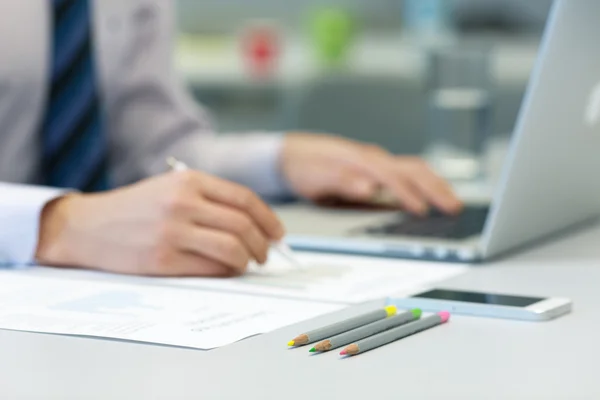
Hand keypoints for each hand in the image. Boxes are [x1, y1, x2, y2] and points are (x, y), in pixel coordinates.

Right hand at [35, 171, 284, 276]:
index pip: (244, 199)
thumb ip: (209, 200)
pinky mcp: (163, 260)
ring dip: (247, 260)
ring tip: (247, 264)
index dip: (268, 219)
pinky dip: (226, 272)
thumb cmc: (136, 208)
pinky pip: (210, 269)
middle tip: (265, 254)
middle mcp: (183, 203)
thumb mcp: (171, 188)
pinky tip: (226, 271)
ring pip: (232, 249)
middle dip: (262, 244)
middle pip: (243, 225)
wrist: (88, 227)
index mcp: (189, 181)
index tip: (278, 233)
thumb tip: (253, 224)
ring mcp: (172, 232)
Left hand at [280, 133, 462, 214]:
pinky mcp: (378, 169)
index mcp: (361, 160)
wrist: (292, 154)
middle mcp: (373, 159)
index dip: (408, 194)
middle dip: (435, 188)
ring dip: (435, 185)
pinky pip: (408, 174)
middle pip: (413, 169)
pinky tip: (433, 197)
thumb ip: (342, 181)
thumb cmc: (305, 166)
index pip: (392, 177)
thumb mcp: (316, 176)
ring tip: (453, 204)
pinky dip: (425, 184)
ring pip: (414, 170)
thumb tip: (369, 187)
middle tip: (455, 208)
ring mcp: (377, 162)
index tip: (423, 211)